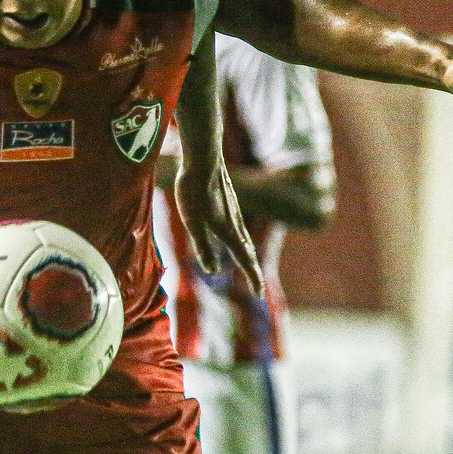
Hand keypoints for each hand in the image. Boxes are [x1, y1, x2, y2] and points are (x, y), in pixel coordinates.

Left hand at [174, 155, 263, 291]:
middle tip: (257, 288)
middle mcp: (235, 223)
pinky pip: (238, 226)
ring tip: (248, 265)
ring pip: (243, 238)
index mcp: (228, 230)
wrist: (203, 159)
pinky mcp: (228, 201)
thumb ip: (203, 247)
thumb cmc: (194, 192)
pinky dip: (240, 240)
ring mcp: (233, 211)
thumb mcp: (193, 224)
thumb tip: (212, 271)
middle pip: (247, 252)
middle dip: (252, 271)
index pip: (244, 260)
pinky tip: (234, 235)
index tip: (259, 294)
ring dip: (247, 255)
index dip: (252, 278)